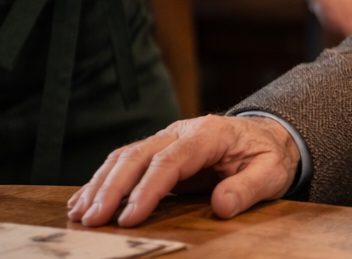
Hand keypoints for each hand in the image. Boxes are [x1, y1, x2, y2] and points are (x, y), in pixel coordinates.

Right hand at [66, 115, 298, 227]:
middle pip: (139, 155)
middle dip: (112, 188)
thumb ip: (248, 188)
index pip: (170, 161)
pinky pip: (126, 161)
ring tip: (80, 214)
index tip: (129, 218)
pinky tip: (83, 201)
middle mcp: (182, 131)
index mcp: (210, 134)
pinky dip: (103, 180)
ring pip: (125, 156)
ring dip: (100, 184)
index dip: (147, 190)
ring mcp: (168, 138)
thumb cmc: (268, 155)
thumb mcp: (271, 172)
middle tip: (92, 220)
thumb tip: (221, 206)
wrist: (268, 136)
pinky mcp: (159, 150)